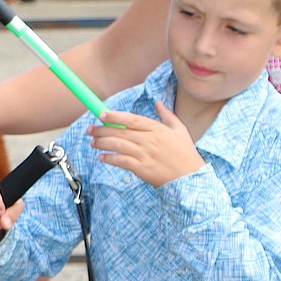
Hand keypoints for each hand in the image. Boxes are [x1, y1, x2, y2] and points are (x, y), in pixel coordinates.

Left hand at [87, 102, 203, 185]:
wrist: (190, 178)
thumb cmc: (185, 154)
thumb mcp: (180, 130)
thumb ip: (167, 116)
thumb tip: (158, 103)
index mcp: (157, 129)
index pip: (132, 119)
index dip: (115, 116)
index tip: (101, 114)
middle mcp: (150, 140)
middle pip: (121, 132)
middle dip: (102, 130)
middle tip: (90, 129)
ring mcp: (146, 155)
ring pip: (119, 146)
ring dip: (103, 143)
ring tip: (92, 142)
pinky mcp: (143, 169)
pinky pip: (122, 162)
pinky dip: (110, 159)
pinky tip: (102, 157)